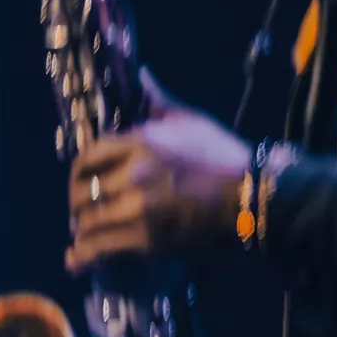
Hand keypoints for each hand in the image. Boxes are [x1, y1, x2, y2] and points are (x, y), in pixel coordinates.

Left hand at [65, 109, 251, 270]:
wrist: (258, 198)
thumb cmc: (228, 158)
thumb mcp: (194, 122)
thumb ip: (160, 102)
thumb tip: (142, 75)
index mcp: (141, 142)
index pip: (89, 157)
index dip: (80, 173)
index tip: (83, 183)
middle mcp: (134, 173)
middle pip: (84, 191)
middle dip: (78, 204)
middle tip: (82, 213)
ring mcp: (140, 207)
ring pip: (90, 221)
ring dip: (82, 230)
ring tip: (83, 237)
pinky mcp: (149, 238)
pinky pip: (103, 247)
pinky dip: (85, 256)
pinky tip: (78, 261)